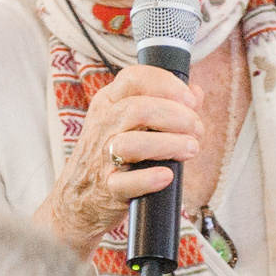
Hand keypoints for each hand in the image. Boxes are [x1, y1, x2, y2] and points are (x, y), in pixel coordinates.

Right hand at [39, 65, 204, 250]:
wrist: (78, 197)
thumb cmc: (112, 153)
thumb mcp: (131, 122)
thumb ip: (165, 104)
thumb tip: (196, 92)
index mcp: (109, 102)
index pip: (135, 78)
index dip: (167, 85)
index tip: (190, 100)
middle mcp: (103, 124)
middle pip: (139, 109)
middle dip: (177, 117)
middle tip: (197, 129)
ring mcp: (102, 156)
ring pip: (131, 143)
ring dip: (168, 144)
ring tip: (190, 149)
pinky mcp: (107, 187)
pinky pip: (126, 182)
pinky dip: (149, 179)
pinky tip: (166, 176)